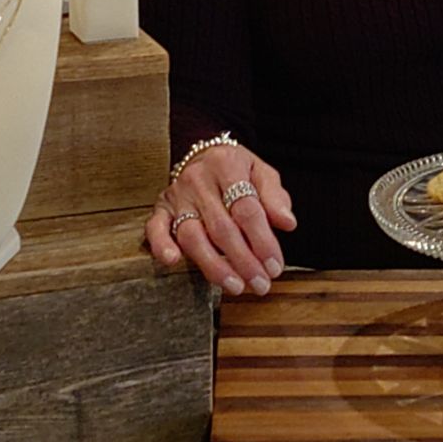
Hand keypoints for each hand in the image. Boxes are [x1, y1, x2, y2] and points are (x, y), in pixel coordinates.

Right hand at [144, 143, 296, 297]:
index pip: (246, 209)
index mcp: (226, 165)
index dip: (263, 241)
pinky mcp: (161, 208)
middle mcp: (198, 180)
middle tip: (261, 284)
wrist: (205, 155)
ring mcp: (177, 195)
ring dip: (214, 266)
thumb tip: (287, 223)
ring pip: (192, 235)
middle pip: (221, 228)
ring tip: (235, 286)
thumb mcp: (262, 173)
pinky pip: (155, 228)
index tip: (275, 265)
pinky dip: (162, 245)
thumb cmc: (236, 169)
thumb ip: (275, 198)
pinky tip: (174, 261)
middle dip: (243, 261)